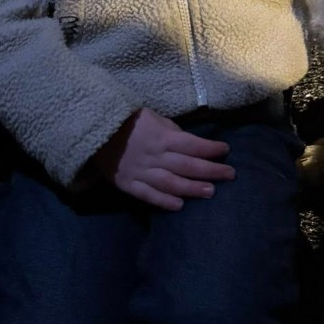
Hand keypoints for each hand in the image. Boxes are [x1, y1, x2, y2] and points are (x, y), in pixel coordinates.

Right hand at [92, 109, 235, 210]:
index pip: (192, 144)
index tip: (226, 150)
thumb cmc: (127, 120)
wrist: (93, 129)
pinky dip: (164, 201)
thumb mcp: (152, 117)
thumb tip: (189, 142)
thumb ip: (170, 130)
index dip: (211, 148)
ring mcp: (141, 171)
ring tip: (211, 192)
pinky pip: (148, 195)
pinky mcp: (128, 184)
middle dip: (211, 170)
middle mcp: (154, 156)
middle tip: (230, 174)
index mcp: (161, 136)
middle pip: (187, 165)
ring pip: (171, 183)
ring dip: (193, 189)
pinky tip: (179, 206)